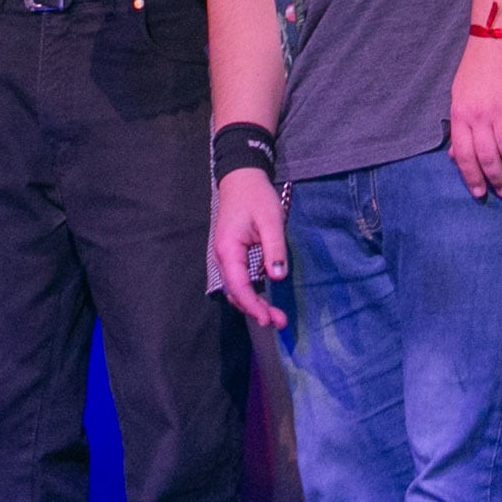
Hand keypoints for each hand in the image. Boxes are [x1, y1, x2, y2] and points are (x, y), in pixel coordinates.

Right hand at [213, 169, 290, 329]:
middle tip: (279, 322)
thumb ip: (274, 248)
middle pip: (236, 292)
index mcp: (228, 250)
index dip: (252, 305)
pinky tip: (265, 299)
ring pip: (236, 289)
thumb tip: (278, 277)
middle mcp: (222, 258)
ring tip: (275, 316)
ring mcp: (225, 258)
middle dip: (255, 310)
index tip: (268, 319)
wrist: (242, 178)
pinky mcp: (232, 256)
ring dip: (253, 304)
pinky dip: (251, 293)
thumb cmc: (256, 197)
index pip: (238, 286)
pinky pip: (239, 280)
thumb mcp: (271, 220)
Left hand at [447, 31, 501, 197]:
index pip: (464, 155)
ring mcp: (501, 109)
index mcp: (460, 115)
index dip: (472, 178)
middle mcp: (479, 116)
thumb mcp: (458, 97)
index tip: (480, 193)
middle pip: (488, 157)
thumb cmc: (475, 68)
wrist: (496, 38)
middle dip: (497, 179)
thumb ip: (459, 127)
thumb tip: (455, 157)